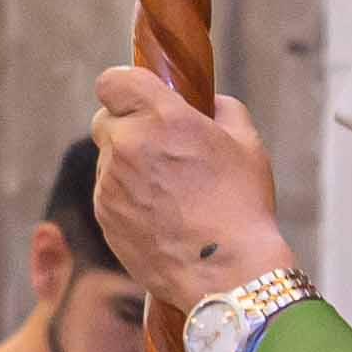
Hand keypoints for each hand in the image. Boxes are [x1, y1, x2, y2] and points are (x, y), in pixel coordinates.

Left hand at [90, 67, 294, 315]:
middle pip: (104, 118)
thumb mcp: (247, 144)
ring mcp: (111, 183)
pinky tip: (158, 213)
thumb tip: (205, 104)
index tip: (137, 97)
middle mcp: (129, 145)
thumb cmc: (241, 206)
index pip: (113, 80)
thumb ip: (222, 110)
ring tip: (167, 190)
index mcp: (163, 118)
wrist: (225, 271)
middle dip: (126, 125)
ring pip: (107, 158)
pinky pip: (107, 192)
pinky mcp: (104, 215)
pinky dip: (125, 196)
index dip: (124, 87)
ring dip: (127, 164)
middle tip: (156, 144)